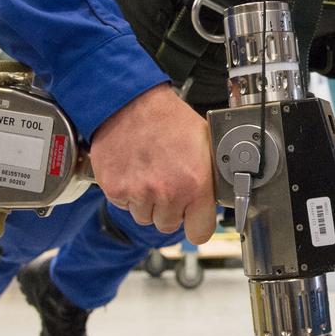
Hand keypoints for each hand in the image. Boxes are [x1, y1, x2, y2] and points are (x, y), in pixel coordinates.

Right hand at [90, 85, 216, 243]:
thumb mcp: (204, 143)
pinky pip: (124, 205)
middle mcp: (167, 193)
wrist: (130, 102)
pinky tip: (134, 170)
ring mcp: (139, 193)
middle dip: (169, 209)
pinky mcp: (115, 189)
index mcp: (195, 184)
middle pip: (168, 225)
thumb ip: (211, 176)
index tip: (193, 217)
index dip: (196, 224)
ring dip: (147, 202)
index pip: (199, 233)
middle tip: (167, 183)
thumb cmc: (168, 118)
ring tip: (149, 173)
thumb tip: (219, 196)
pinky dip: (127, 193)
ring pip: (144, 217)